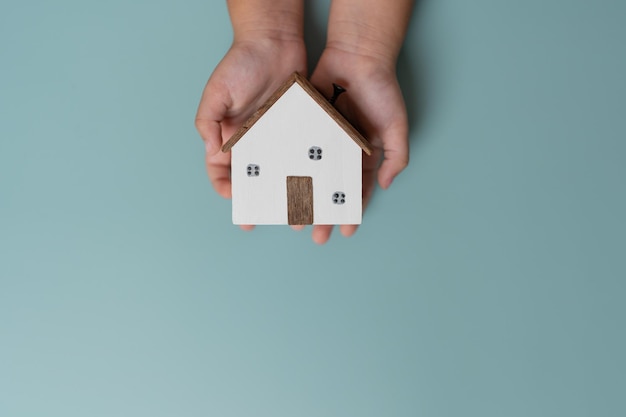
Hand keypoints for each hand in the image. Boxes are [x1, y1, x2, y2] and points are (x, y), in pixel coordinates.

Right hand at [195, 37, 305, 229]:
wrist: (275, 41)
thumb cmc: (241, 63)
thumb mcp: (217, 92)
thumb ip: (209, 123)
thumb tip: (214, 153)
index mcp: (227, 135)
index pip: (221, 171)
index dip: (226, 188)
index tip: (236, 201)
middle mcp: (251, 141)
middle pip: (251, 177)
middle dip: (255, 198)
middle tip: (265, 215)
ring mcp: (275, 137)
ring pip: (277, 172)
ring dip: (281, 189)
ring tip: (291, 205)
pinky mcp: (296, 129)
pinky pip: (298, 154)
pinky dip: (301, 170)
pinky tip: (309, 182)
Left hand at [304, 46, 408, 243]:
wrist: (356, 55)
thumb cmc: (380, 90)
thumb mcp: (397, 125)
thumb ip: (396, 157)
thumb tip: (385, 186)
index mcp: (363, 155)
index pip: (357, 191)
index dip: (351, 211)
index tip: (345, 231)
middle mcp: (340, 152)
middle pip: (330, 189)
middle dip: (324, 213)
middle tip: (315, 235)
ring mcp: (321, 140)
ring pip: (309, 176)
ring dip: (303, 198)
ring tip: (294, 219)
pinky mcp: (303, 126)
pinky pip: (294, 152)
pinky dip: (288, 169)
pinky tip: (281, 187)